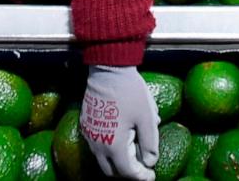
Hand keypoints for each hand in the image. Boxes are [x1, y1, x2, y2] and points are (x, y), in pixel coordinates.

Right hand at [82, 65, 159, 180]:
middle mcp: (97, 144)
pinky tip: (122, 138)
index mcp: (113, 145)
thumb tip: (150, 162)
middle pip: (112, 171)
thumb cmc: (130, 91)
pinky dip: (109, 149)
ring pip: (102, 159)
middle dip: (128, 173)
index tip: (152, 175)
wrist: (108, 69)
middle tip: (142, 168)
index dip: (141, 177)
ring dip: (117, 161)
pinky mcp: (86, 124)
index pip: (127, 172)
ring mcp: (89, 135)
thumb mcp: (146, 117)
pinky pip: (96, 145)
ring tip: (134, 151)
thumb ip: (150, 143)